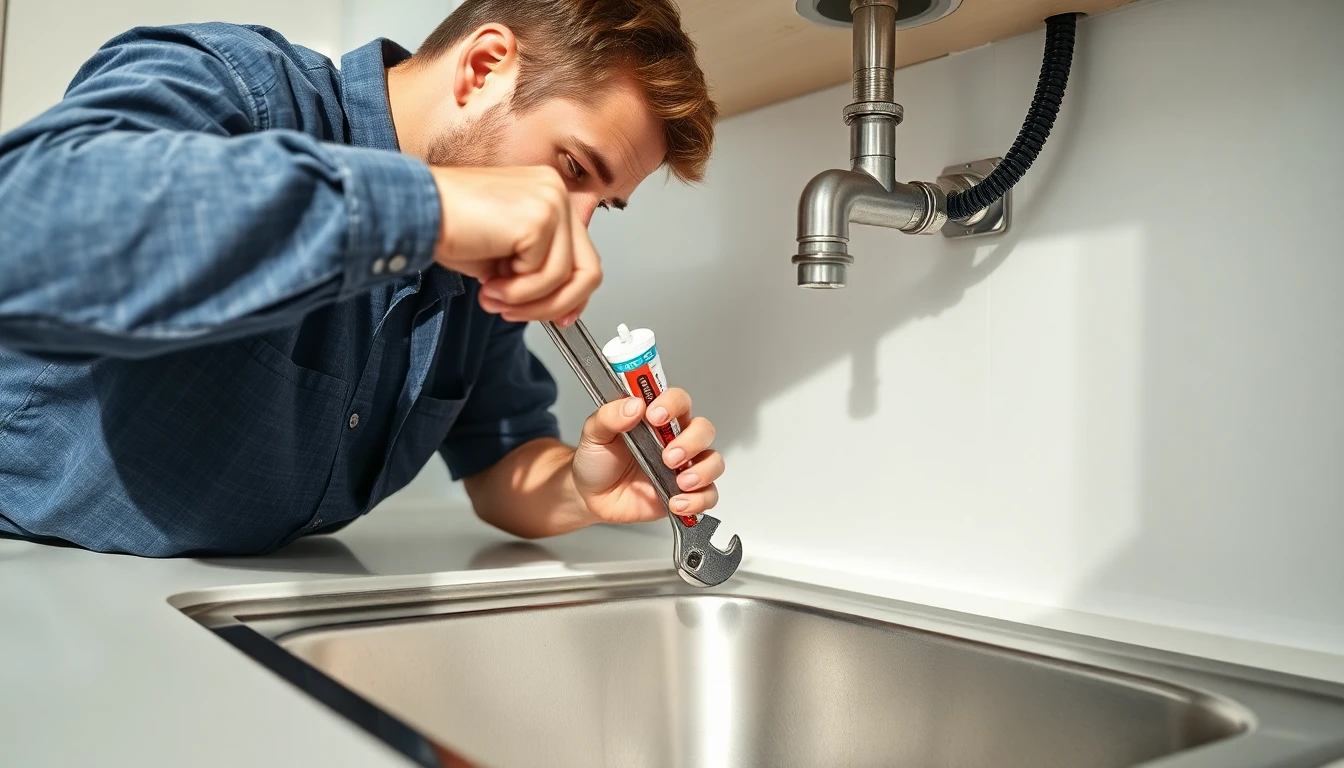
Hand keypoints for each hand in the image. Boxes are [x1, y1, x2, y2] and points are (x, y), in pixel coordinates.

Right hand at [430, 165, 601, 324]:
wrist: (417, 214)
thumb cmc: (450, 228)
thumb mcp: (505, 256)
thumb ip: (537, 271)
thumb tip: (560, 305)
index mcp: (549, 194)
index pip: (583, 255)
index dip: (574, 294)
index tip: (561, 318)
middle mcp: (556, 191)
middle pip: (588, 269)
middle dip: (553, 304)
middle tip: (516, 312)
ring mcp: (552, 201)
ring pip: (566, 278)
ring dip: (527, 300)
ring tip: (493, 295)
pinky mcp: (541, 217)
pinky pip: (545, 276)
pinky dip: (517, 292)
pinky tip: (490, 283)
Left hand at [571, 388, 723, 524]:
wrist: (591, 497)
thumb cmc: (597, 460)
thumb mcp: (594, 433)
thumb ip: (610, 416)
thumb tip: (633, 404)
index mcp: (657, 419)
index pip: (678, 400)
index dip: (672, 404)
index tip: (655, 415)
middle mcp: (675, 439)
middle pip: (704, 430)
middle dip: (691, 442)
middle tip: (668, 456)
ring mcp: (682, 467)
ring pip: (713, 462)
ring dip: (702, 471)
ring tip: (680, 482)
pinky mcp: (684, 493)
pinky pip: (708, 495)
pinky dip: (698, 500)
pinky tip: (676, 502)